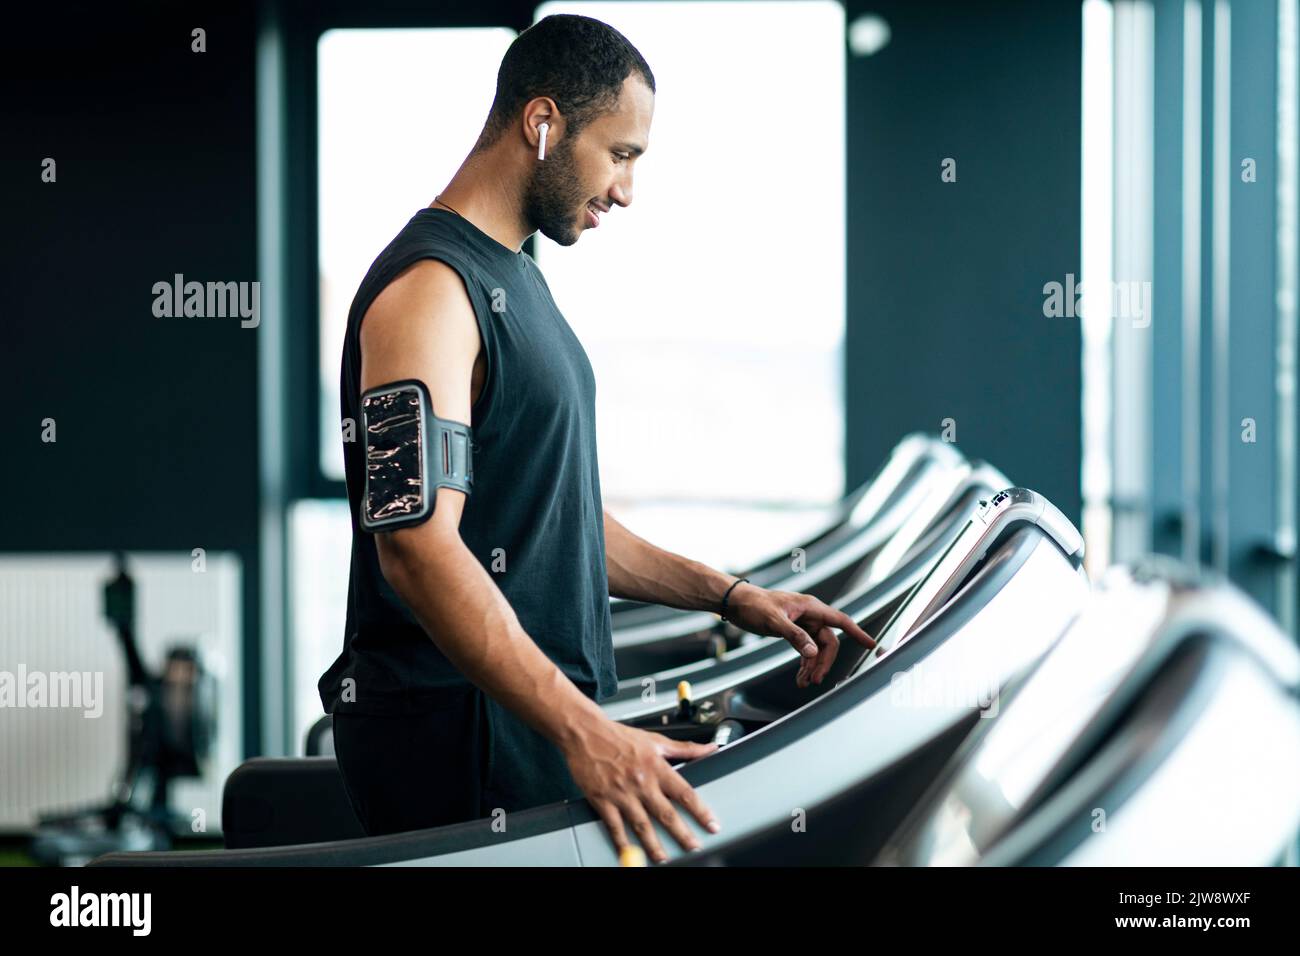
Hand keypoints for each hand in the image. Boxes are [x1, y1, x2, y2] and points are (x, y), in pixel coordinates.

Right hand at [561, 719, 720, 863]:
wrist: (585, 733)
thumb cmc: (618, 736)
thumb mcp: (655, 740)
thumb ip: (685, 748)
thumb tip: (710, 749)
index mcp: (656, 767)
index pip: (685, 794)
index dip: (701, 811)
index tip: (711, 824)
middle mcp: (641, 782)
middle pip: (666, 814)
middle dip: (683, 834)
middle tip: (694, 847)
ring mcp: (621, 794)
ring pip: (642, 825)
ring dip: (654, 845)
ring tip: (664, 858)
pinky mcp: (602, 800)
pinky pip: (614, 826)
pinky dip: (622, 842)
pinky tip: (628, 853)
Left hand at [725, 584, 875, 688]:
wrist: (736, 602)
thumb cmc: (754, 605)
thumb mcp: (774, 620)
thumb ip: (794, 636)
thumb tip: (812, 653)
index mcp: (810, 607)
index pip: (840, 621)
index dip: (856, 633)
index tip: (870, 644)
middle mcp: (809, 615)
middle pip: (828, 642)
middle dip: (824, 662)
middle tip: (815, 680)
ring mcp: (802, 623)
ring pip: (816, 648)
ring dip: (812, 666)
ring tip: (804, 683)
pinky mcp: (793, 631)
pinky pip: (805, 649)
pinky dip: (804, 663)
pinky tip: (800, 676)